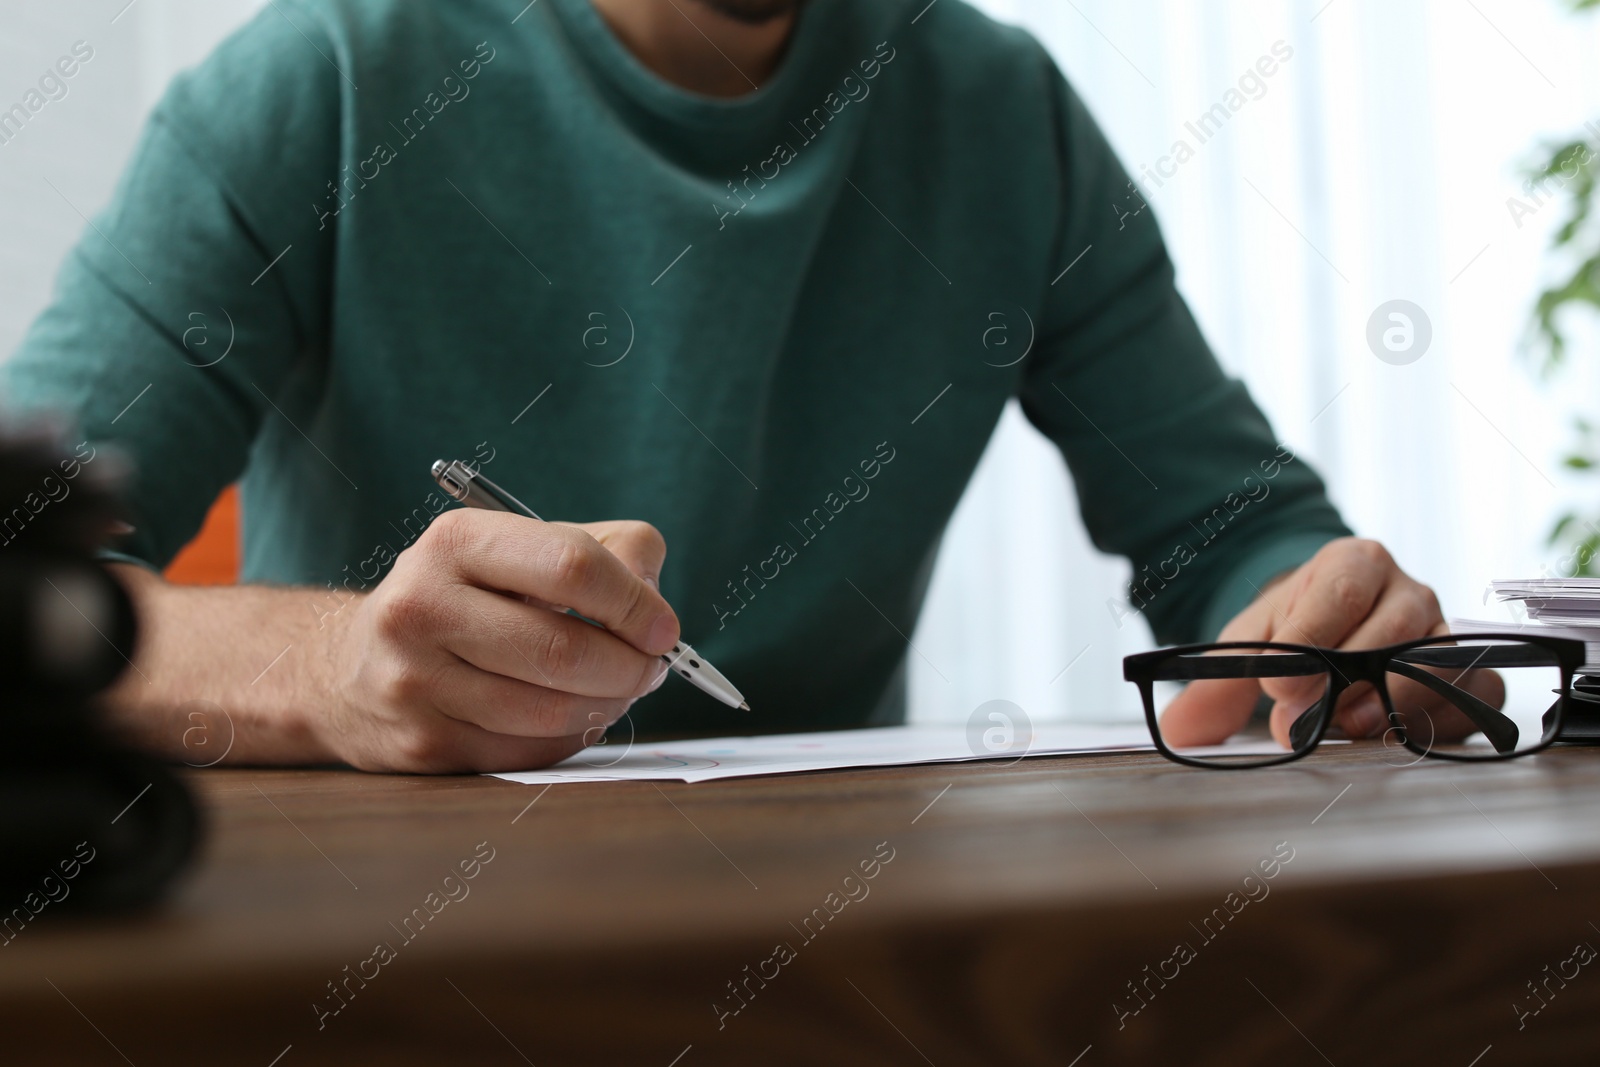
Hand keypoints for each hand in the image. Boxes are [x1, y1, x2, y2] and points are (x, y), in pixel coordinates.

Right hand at [318, 509, 678, 772]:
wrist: (351, 668)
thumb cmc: (467, 598)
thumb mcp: (524, 548)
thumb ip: (610, 551)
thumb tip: (655, 604)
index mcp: (456, 542)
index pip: (571, 566)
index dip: (634, 603)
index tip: (663, 629)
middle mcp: (422, 606)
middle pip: (566, 650)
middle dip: (630, 666)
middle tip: (650, 668)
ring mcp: (414, 681)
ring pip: (552, 711)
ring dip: (608, 706)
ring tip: (616, 690)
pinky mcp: (422, 743)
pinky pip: (530, 750)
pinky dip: (571, 737)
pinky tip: (571, 716)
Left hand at [1159, 537, 1496, 748]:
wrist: (1333, 635)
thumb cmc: (1292, 635)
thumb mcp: (1248, 646)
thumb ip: (1213, 684)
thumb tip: (1176, 733)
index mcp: (1354, 562)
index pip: (1340, 591)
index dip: (1309, 639)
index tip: (1276, 683)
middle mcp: (1408, 590)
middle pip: (1390, 630)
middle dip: (1341, 679)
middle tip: (1296, 718)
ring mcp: (1445, 632)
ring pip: (1436, 664)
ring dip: (1389, 704)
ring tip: (1345, 730)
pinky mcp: (1470, 674)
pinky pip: (1472, 698)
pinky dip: (1435, 722)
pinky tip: (1390, 740)